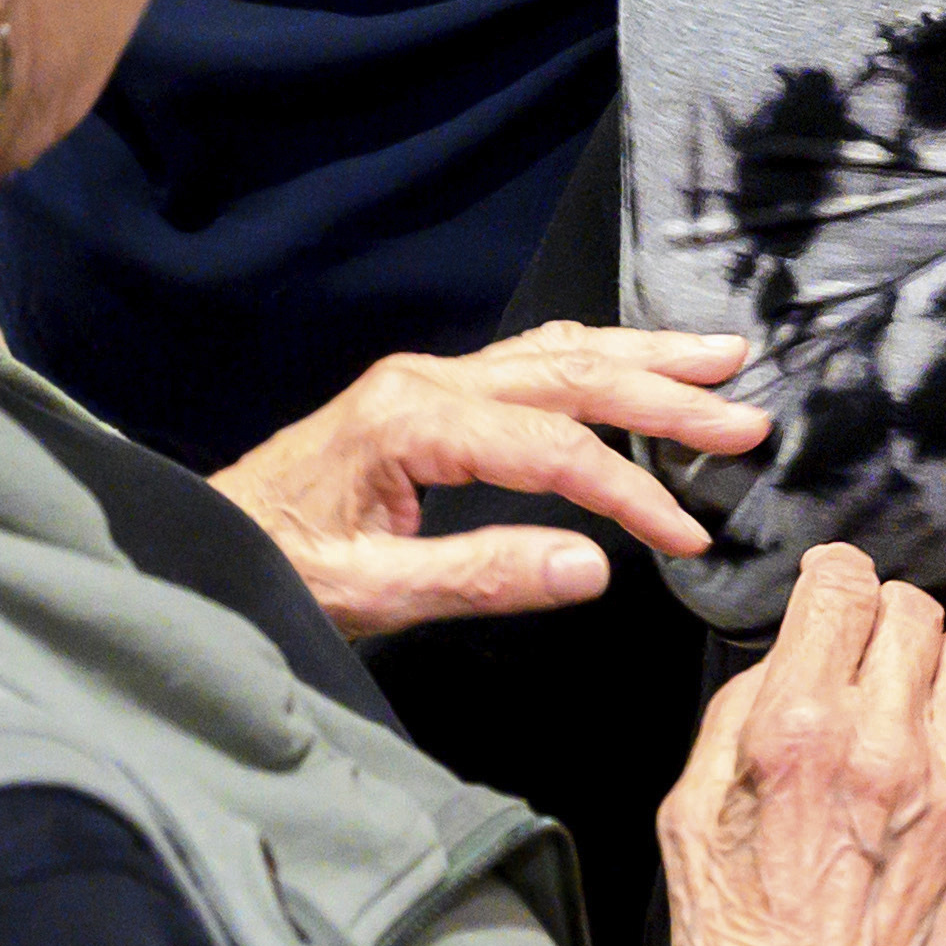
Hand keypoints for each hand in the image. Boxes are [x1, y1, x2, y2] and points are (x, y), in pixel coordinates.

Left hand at [211, 326, 770, 640]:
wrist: (196, 544)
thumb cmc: (269, 572)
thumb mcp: (367, 593)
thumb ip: (480, 575)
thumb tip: (593, 566)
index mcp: (412, 420)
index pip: (553, 447)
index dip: (630, 491)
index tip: (688, 536)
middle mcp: (427, 380)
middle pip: (570, 373)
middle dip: (666, 393)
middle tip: (749, 418)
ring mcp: (428, 379)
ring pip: (557, 352)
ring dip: (644, 357)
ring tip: (723, 359)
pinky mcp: (428, 395)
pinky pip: (531, 361)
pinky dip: (597, 359)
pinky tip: (635, 363)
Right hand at [661, 542, 945, 945]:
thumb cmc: (735, 938)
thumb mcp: (688, 813)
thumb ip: (739, 714)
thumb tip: (788, 657)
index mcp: (796, 731)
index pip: (842, 587)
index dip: (832, 576)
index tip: (828, 589)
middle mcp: (881, 746)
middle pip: (913, 609)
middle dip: (880, 620)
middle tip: (858, 658)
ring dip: (933, 668)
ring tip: (903, 705)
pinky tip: (937, 762)